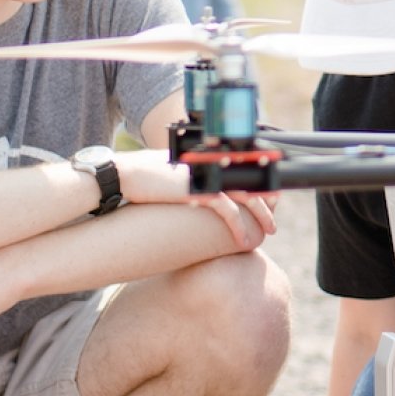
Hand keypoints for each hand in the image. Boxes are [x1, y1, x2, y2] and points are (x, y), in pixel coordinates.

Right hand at [113, 149, 276, 246]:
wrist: (120, 174)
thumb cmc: (142, 175)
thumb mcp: (173, 168)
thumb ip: (192, 173)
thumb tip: (200, 187)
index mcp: (208, 155)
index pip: (243, 168)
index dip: (260, 184)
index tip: (271, 199)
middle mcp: (211, 161)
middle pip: (252, 180)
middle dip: (268, 201)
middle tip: (273, 219)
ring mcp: (206, 174)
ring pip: (247, 195)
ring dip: (261, 215)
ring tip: (268, 232)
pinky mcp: (198, 190)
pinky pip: (228, 209)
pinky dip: (239, 226)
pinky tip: (244, 240)